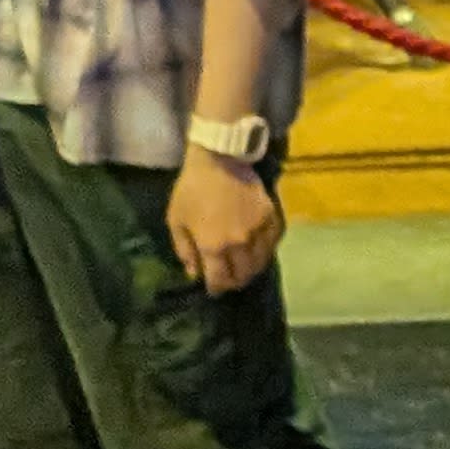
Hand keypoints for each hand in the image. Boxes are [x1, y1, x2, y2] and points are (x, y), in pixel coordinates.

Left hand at [167, 150, 282, 295]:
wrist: (220, 160)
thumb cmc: (192, 190)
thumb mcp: (176, 220)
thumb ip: (185, 250)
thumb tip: (194, 273)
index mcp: (213, 246)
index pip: (220, 280)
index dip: (216, 288)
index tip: (213, 288)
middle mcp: (239, 244)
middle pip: (243, 275)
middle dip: (234, 281)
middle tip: (229, 279)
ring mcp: (258, 231)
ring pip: (261, 263)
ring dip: (251, 269)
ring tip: (244, 267)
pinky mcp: (271, 218)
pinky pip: (273, 244)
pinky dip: (266, 252)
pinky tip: (259, 250)